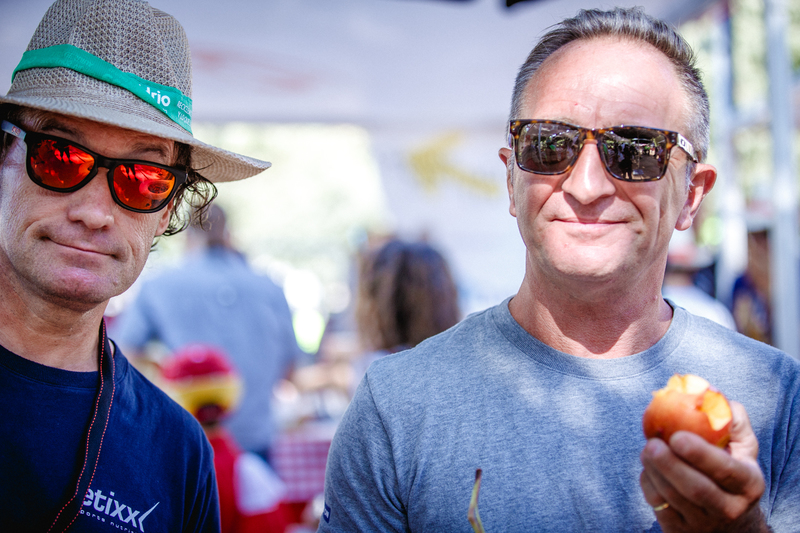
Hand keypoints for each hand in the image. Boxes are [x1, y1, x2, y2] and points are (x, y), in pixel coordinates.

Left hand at [639, 401, 768, 531]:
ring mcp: (704, 524)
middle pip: (696, 489)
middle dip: (669, 464)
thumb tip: (709, 392)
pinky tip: (648, 468)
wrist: (730, 519)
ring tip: (646, 450)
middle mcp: (730, 509)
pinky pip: (658, 508)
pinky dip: (648, 485)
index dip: (700, 454)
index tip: (676, 436)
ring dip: (653, 471)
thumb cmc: (731, 467)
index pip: (725, 470)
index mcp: (748, 484)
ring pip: (673, 499)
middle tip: (650, 444)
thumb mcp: (742, 445)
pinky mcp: (681, 532)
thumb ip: (729, 417)